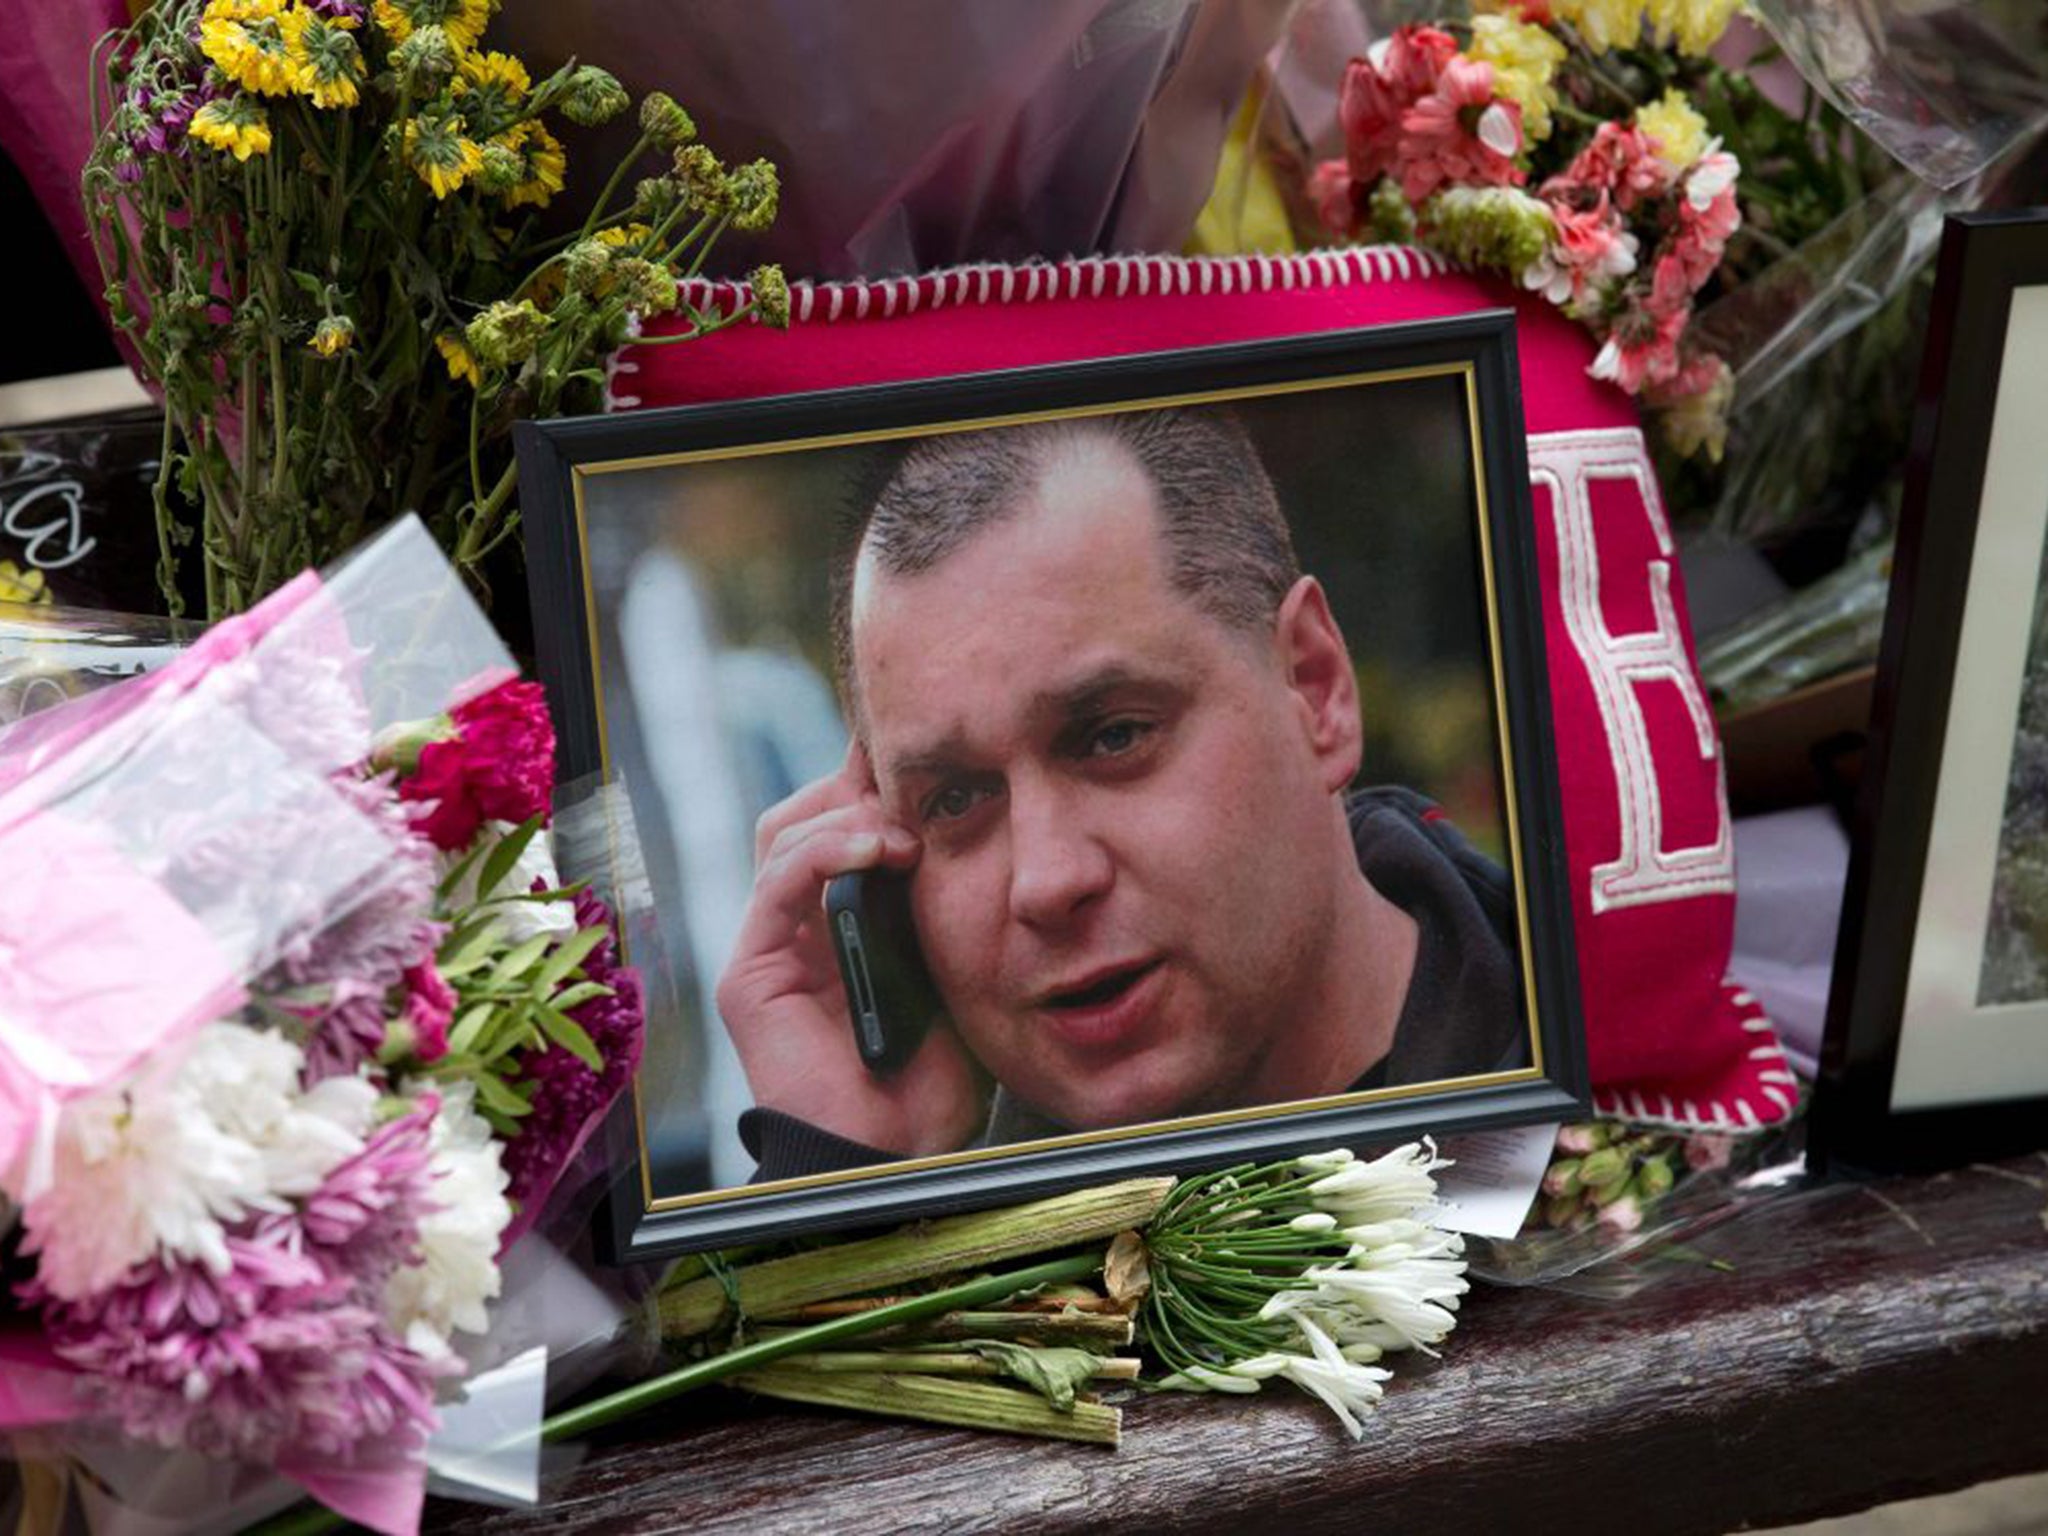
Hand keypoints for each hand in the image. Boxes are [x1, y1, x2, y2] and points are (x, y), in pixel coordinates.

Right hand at [714, 742, 985, 1156]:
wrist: (902, 1150)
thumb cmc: (936, 1067)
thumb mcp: (951, 956)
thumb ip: (940, 894)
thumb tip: (967, 817)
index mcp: (843, 916)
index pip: (842, 818)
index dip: (876, 781)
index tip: (929, 753)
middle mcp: (797, 925)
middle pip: (807, 812)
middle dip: (860, 785)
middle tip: (917, 780)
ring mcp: (769, 947)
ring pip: (786, 833)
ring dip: (848, 813)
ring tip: (905, 827)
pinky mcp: (751, 975)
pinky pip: (776, 884)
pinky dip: (823, 851)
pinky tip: (875, 848)